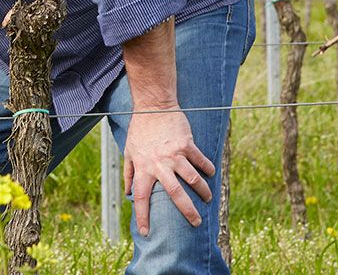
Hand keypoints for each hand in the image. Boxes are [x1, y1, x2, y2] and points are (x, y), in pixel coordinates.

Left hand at [122, 109, 213, 237]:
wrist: (153, 105)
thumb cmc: (140, 130)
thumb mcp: (129, 151)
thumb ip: (128, 172)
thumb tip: (126, 192)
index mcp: (143, 167)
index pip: (140, 197)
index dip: (143, 216)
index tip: (146, 232)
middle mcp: (159, 164)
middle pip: (175, 194)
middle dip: (187, 211)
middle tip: (196, 223)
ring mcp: (175, 154)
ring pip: (193, 179)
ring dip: (203, 192)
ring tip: (208, 199)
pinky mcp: (187, 144)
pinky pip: (201, 161)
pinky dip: (208, 169)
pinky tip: (211, 174)